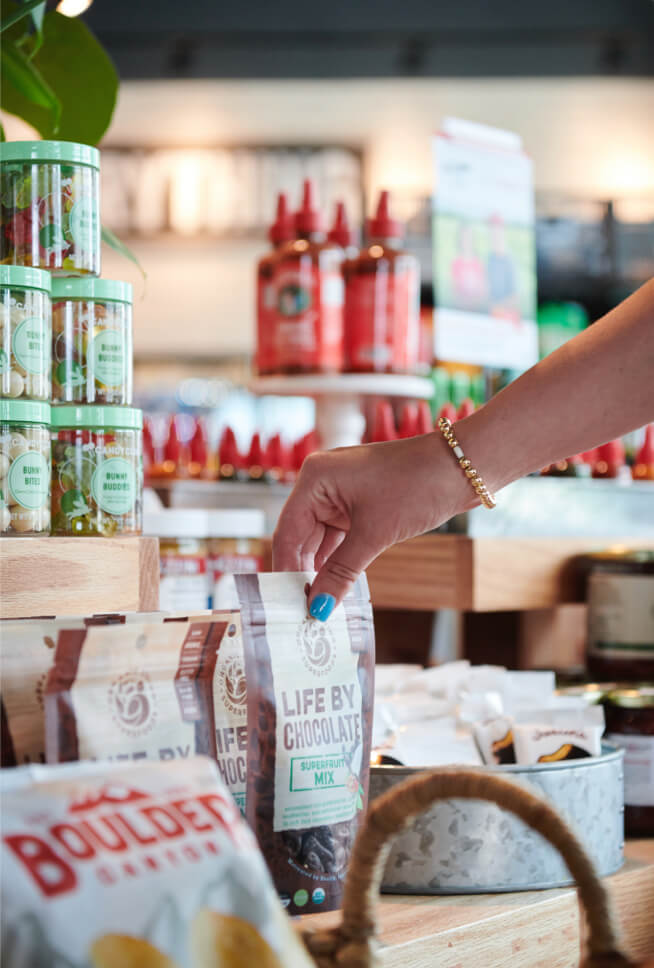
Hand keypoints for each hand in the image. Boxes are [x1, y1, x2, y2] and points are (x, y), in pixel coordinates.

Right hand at [272, 432, 468, 619]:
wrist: (461, 467)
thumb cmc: (417, 485)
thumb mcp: (375, 534)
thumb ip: (341, 572)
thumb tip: (318, 607)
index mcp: (314, 479)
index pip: (287, 533)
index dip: (286, 571)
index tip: (287, 605)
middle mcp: (321, 483)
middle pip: (300, 538)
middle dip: (303, 575)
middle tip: (304, 613)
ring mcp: (340, 494)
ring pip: (319, 541)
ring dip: (321, 571)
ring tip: (320, 607)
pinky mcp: (358, 504)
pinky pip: (338, 538)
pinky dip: (338, 562)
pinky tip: (336, 588)